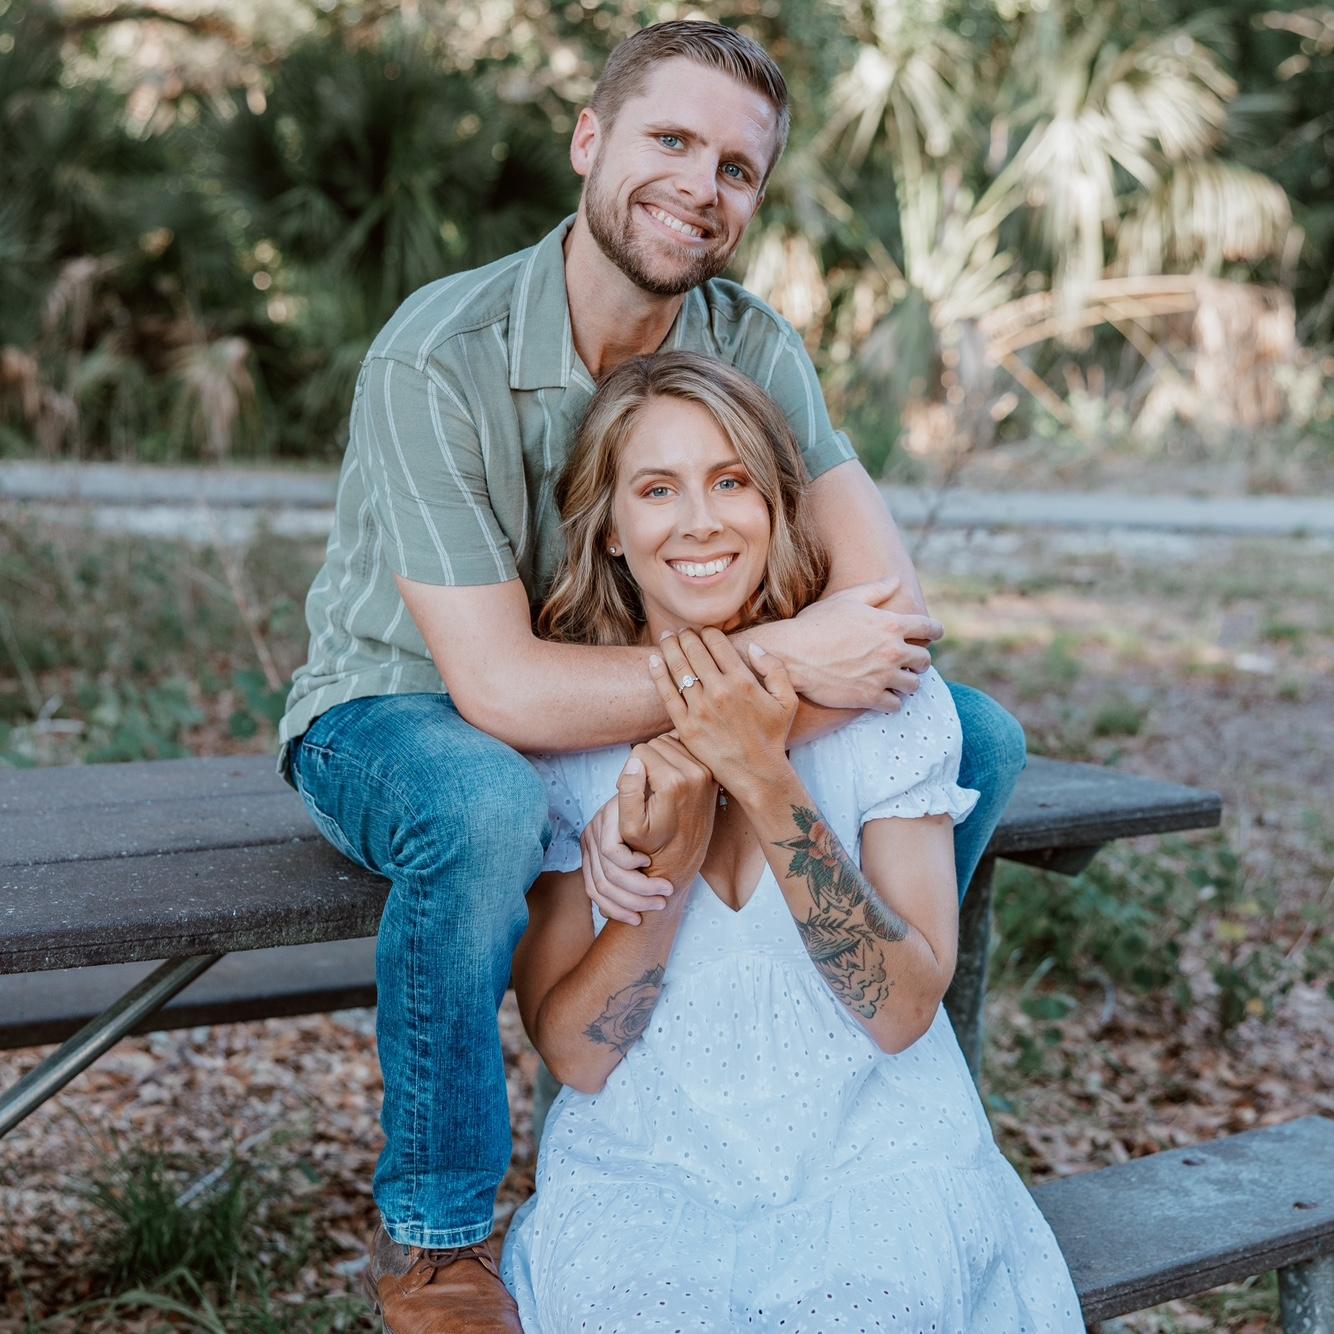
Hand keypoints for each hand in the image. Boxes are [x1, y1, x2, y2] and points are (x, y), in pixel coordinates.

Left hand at [579, 797, 675, 926]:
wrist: (659, 789)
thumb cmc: (657, 829)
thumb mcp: (641, 856)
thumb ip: (631, 878)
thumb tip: (624, 915)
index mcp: (592, 854)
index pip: (595, 893)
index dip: (616, 910)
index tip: (638, 920)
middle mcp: (588, 843)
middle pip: (601, 887)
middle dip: (633, 902)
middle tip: (660, 904)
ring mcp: (595, 830)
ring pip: (608, 873)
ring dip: (639, 887)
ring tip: (664, 889)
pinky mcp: (605, 819)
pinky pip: (612, 852)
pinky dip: (632, 862)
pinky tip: (649, 859)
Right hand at [617, 734, 716, 892]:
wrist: (681, 860)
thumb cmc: (652, 846)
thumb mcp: (630, 827)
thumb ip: (628, 790)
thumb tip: (635, 762)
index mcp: (674, 782)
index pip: (641, 750)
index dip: (629, 768)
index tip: (633, 790)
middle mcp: (695, 773)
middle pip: (658, 743)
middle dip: (645, 761)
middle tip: (644, 787)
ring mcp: (707, 772)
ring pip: (672, 743)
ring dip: (660, 759)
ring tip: (656, 784)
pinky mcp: (712, 774)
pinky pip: (687, 749)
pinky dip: (675, 757)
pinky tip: (670, 778)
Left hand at [648, 628, 796, 796]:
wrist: (757, 773)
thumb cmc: (773, 736)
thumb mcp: (788, 700)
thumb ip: (774, 669)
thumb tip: (753, 647)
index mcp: (743, 681)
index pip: (717, 643)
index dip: (708, 632)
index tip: (703, 631)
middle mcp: (719, 691)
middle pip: (694, 651)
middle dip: (685, 636)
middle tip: (680, 631)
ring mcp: (700, 709)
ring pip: (679, 668)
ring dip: (670, 647)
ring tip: (666, 637)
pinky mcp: (686, 726)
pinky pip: (667, 694)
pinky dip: (658, 674)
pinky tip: (653, 660)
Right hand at [781, 578, 940, 712]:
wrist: (793, 654)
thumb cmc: (817, 623)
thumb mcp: (847, 599)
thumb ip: (876, 590)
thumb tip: (896, 580)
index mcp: (891, 625)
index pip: (929, 628)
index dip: (935, 631)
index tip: (935, 634)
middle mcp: (893, 651)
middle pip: (924, 660)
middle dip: (920, 661)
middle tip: (911, 662)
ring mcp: (883, 676)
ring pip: (913, 685)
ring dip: (907, 682)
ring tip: (897, 681)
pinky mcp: (870, 697)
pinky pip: (894, 705)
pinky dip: (891, 701)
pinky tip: (883, 696)